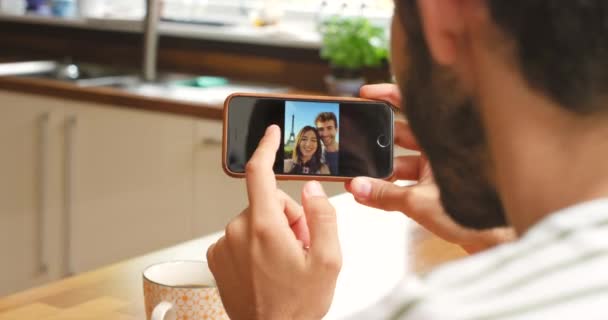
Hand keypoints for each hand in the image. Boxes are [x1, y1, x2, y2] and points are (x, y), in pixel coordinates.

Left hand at [207, 125, 341, 319]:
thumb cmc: (297, 306)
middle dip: (289, 217)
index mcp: (263, 227)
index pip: (258, 172)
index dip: (267, 147)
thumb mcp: (328, 260)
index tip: (272, 134)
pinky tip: (268, 267)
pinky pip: (242, 235)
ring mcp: (224, 245)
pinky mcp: (217, 257)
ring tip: (285, 262)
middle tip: (301, 246)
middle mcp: (237, 231)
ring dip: (273, 232)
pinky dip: (256, 244)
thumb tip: (311, 191)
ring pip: (256, 219)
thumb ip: (322, 217)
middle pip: (268, 202)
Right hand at [346, 84, 515, 253]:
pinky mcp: (435, 189)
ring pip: (402, 162)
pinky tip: (370, 194)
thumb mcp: (420, 203)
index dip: (389, 97)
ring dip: (381, 169)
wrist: (496, 242)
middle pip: (401, 135)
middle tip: (355, 140)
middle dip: (377, 140)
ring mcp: (438, 170)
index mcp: (444, 141)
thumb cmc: (477, 214)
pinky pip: (406, 182)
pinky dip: (390, 187)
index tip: (367, 95)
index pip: (413, 108)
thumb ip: (384, 195)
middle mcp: (441, 151)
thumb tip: (357, 187)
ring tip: (359, 177)